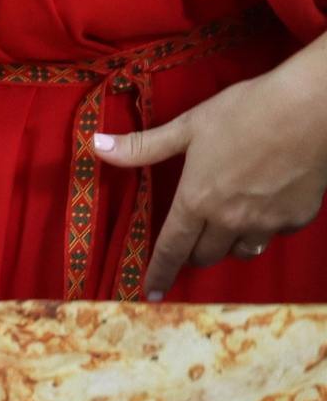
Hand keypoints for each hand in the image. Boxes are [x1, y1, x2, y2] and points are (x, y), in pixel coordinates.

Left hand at [95, 49, 326, 296]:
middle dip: (195, 252)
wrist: (312, 106)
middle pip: (205, 256)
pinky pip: (275, 234)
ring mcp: (266, 222)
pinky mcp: (297, 217)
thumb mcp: (189, 125)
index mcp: (196, 201)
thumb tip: (95, 146)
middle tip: (195, 237)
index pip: (171, 249)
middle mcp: (229, 220)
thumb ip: (143, 146)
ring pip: (241, 251)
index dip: (159, 274)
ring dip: (230, 244)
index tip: (152, 294)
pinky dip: (267, 227)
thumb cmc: (247, 110)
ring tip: (231, 223)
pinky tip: (268, 204)